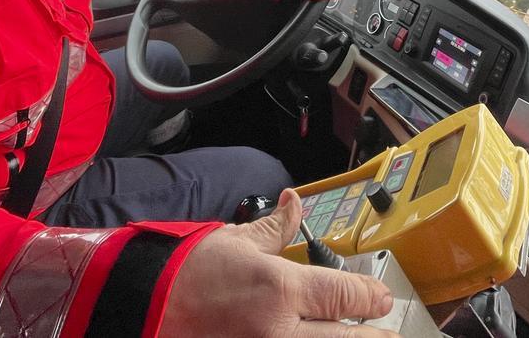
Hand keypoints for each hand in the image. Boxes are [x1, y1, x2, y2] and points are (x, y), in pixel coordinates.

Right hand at [160, 188, 398, 337]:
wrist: (140, 306)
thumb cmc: (184, 273)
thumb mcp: (235, 241)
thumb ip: (275, 228)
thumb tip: (295, 203)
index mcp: (277, 289)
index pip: (343, 296)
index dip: (371, 298)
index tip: (382, 299)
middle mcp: (276, 330)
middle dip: (371, 336)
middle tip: (388, 333)